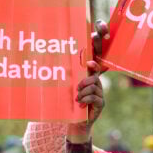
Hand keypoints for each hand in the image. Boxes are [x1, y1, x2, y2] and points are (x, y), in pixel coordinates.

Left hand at [69, 21, 109, 141]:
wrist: (73, 123)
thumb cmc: (67, 102)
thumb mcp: (64, 86)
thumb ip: (65, 73)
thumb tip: (51, 58)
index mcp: (88, 73)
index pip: (96, 53)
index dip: (100, 38)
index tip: (101, 28)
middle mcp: (96, 79)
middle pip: (97, 67)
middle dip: (91, 69)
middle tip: (84, 75)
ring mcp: (100, 91)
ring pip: (93, 83)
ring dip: (82, 91)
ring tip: (77, 97)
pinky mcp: (101, 102)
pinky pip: (94, 96)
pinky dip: (84, 99)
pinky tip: (80, 103)